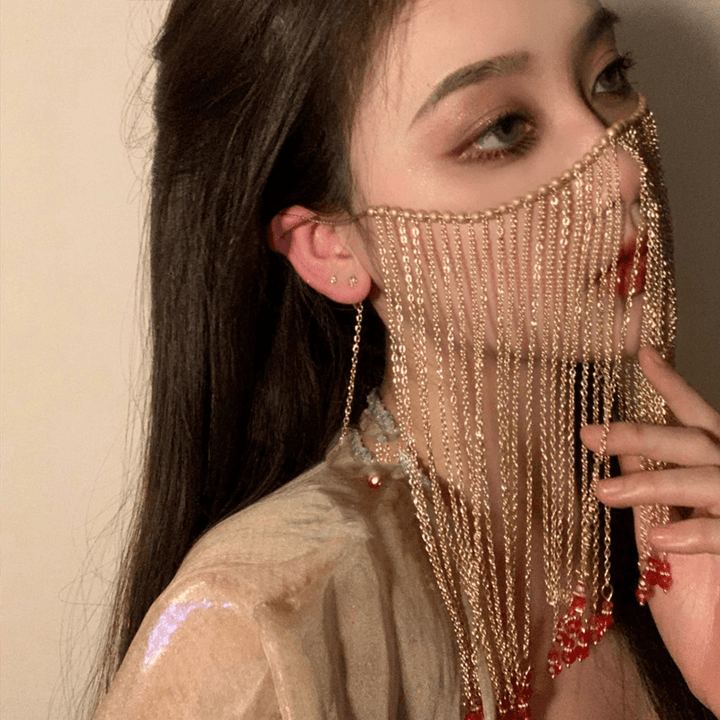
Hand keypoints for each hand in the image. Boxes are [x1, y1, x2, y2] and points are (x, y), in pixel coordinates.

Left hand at [580, 346, 719, 712]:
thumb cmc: (695, 600)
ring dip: (654, 482)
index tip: (641, 351)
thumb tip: (620, 442)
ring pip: (709, 479)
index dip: (670, 384)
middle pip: (697, 440)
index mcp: (713, 476)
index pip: (694, 417)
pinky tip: (658, 538)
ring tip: (603, 492)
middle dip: (643, 433)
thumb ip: (651, 483)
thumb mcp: (664, 528)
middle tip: (589, 433)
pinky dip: (698, 532)